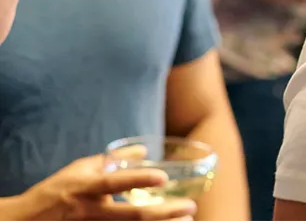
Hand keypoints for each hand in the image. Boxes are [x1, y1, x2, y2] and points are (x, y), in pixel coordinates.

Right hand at [5, 154, 197, 221]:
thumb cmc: (56, 191)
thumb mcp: (79, 169)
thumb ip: (112, 159)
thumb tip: (143, 149)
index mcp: (87, 189)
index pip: (115, 183)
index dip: (139, 180)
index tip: (162, 177)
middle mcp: (92, 212)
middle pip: (133, 216)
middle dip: (165, 212)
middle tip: (190, 207)